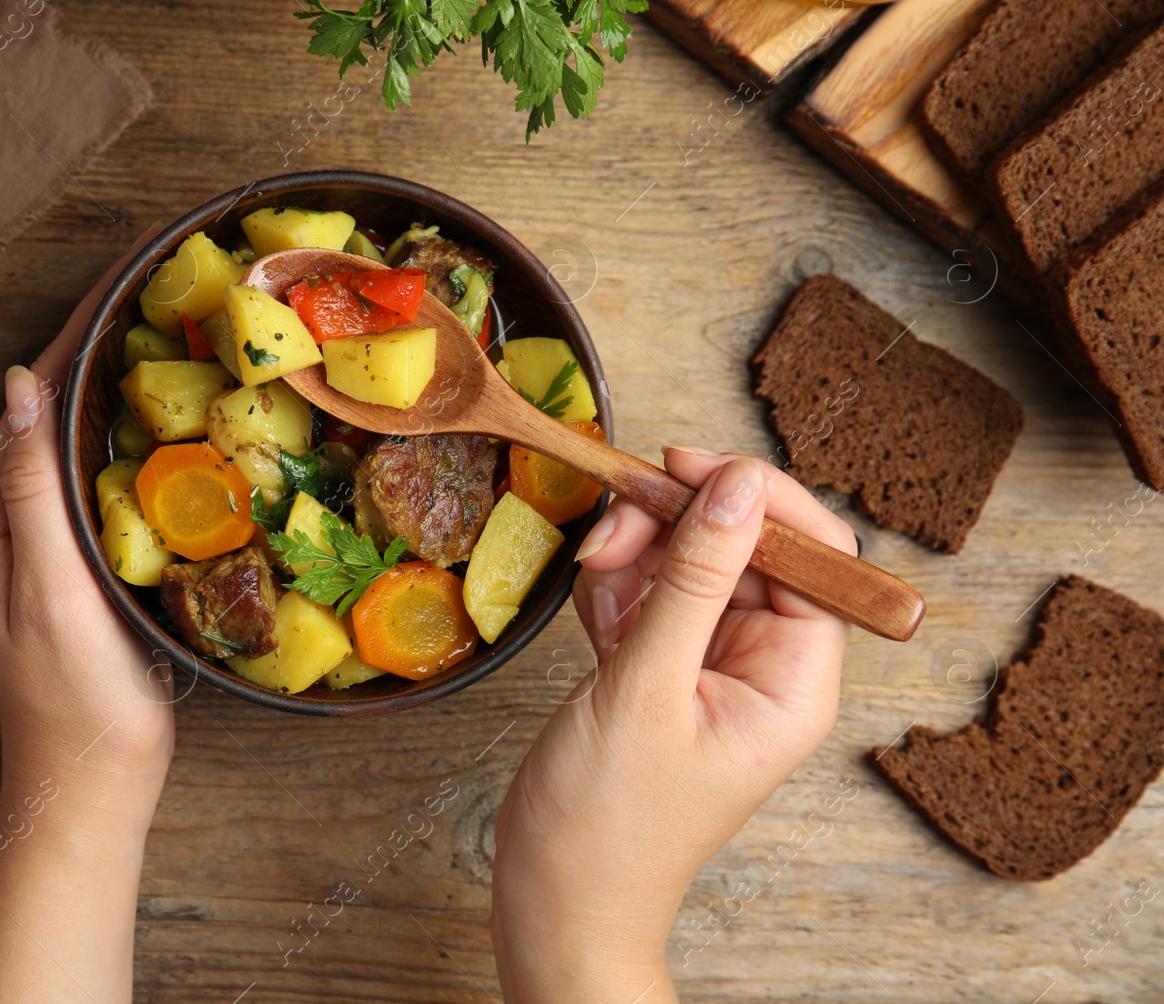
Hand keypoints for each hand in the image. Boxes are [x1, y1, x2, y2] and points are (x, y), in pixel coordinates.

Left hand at [0, 229, 172, 788]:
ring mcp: (49, 533)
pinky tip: (185, 416)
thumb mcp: (48, 586)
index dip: (81, 326)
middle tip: (175, 280)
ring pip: (85, 432)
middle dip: (106, 339)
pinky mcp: (86, 555)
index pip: (34, 391)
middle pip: (57, 401)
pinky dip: (142, 432)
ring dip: (125, 379)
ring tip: (186, 326)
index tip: (136, 266)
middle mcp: (11, 510)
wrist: (94, 777)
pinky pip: (108, 472)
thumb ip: (29, 488)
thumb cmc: (71, 691)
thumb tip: (17, 380)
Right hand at [490, 448, 854, 1002]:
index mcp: (795, 681)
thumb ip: (692, 579)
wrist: (554, 900)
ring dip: (638, 554)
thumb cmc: (607, 828)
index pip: (816, 555)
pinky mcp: (663, 666)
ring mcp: (712, 665)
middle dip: (678, 525)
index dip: (761, 500)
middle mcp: (765, 666)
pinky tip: (593, 612)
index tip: (691, 469)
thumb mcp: (646, 689)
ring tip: (596, 577)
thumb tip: (736, 485)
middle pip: (745, 547)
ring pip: (690, 560)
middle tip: (617, 524)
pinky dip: (616, 588)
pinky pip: (650, 591)